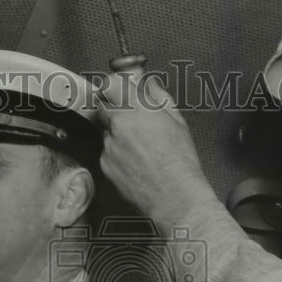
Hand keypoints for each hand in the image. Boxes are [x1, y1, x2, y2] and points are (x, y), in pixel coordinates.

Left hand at [96, 70, 218, 231]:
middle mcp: (118, 124)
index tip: (119, 91)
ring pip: (104, 131)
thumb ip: (159, 98)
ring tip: (139, 147)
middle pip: (101, 106)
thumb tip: (150, 85)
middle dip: (112, 109)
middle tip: (129, 118)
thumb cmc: (180, 162)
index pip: (109, 84)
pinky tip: (135, 162)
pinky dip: (116, 154)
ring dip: (116, 133)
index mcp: (137, 108)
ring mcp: (108, 145)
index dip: (113, 87)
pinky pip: (106, 152)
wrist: (174, 196)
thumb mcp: (178, 122)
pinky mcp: (104, 164)